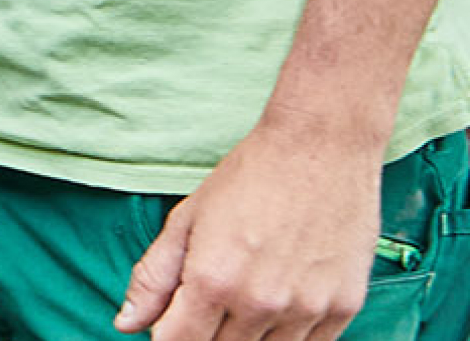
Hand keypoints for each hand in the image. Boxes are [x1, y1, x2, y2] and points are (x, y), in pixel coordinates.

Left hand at [113, 117, 381, 340]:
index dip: (168, 338)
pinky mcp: (343, 308)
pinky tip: (278, 309)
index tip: (172, 325)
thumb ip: (153, 278)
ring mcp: (306, 309)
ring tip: (243, 302)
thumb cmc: (249, 178)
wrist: (320, 148)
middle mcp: (260, 303)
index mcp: (212, 281)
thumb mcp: (186, 220)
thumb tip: (126, 324)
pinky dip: (287, 338)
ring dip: (246, 338)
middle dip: (205, 336)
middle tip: (208, 307)